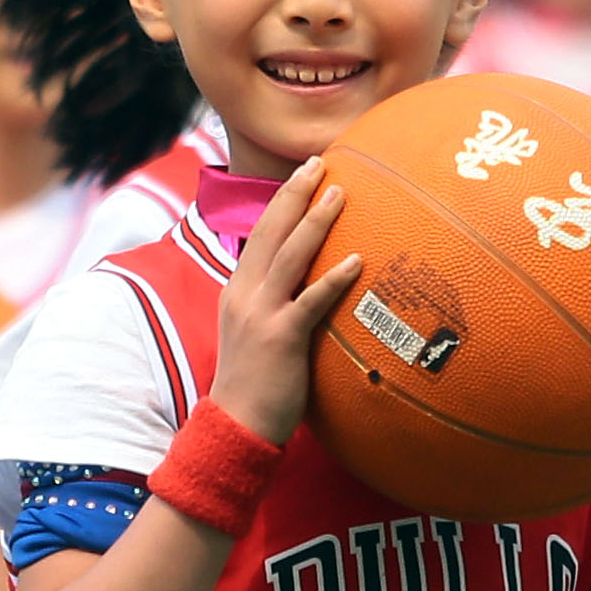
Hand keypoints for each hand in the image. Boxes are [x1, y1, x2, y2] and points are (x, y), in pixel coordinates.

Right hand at [209, 160, 360, 451]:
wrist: (235, 427)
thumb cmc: (252, 385)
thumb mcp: (253, 334)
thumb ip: (273, 305)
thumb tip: (304, 287)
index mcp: (238, 291)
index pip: (259, 236)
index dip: (280, 202)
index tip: (302, 176)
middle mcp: (245, 295)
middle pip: (270, 232)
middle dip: (294, 194)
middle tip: (319, 163)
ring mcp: (261, 315)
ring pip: (289, 256)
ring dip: (315, 222)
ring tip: (339, 194)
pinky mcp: (281, 339)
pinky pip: (310, 301)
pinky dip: (333, 278)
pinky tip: (356, 260)